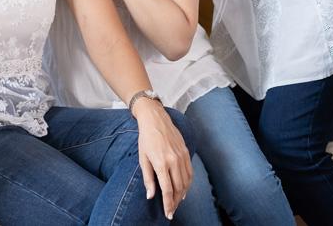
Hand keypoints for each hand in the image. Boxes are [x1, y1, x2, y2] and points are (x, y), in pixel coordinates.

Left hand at [132, 99, 192, 219]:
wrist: (155, 119)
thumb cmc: (146, 139)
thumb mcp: (142, 158)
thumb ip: (148, 178)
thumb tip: (151, 196)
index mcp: (161, 163)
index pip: (167, 189)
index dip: (168, 204)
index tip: (168, 213)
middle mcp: (173, 160)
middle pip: (178, 188)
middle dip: (176, 202)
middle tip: (172, 211)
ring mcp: (182, 156)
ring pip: (186, 181)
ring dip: (183, 194)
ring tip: (177, 202)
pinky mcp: (186, 151)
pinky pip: (190, 172)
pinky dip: (188, 183)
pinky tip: (184, 189)